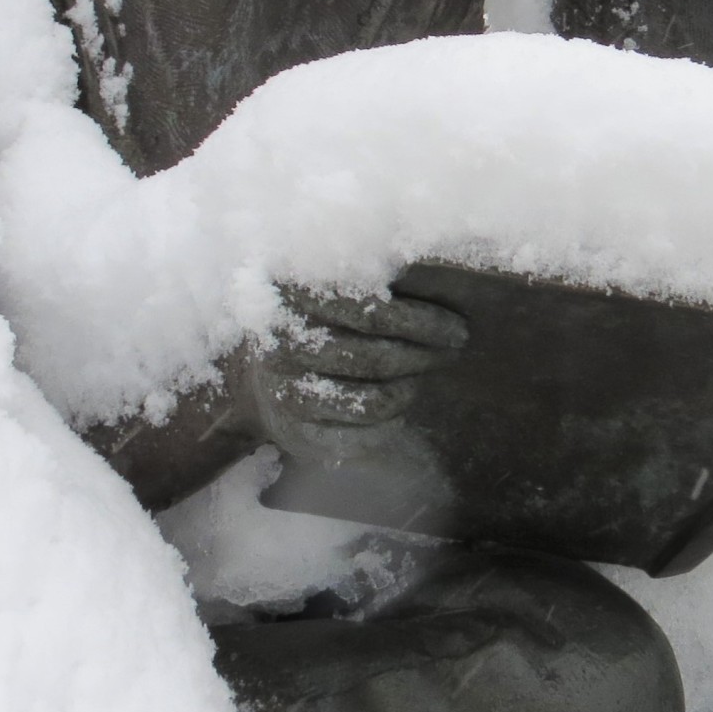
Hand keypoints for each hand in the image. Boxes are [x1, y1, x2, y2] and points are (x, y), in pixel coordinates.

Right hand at [254, 283, 467, 430]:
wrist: (254, 378)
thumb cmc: (313, 321)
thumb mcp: (329, 285)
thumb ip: (373, 276)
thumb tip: (449, 282)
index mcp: (292, 292)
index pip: (370, 310)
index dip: (422, 321)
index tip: (458, 328)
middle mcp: (282, 341)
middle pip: (377, 356)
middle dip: (426, 353)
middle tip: (454, 348)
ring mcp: (285, 390)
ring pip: (375, 399)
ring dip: (411, 387)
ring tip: (423, 373)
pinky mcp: (295, 431)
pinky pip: (364, 434)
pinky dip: (394, 419)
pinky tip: (399, 402)